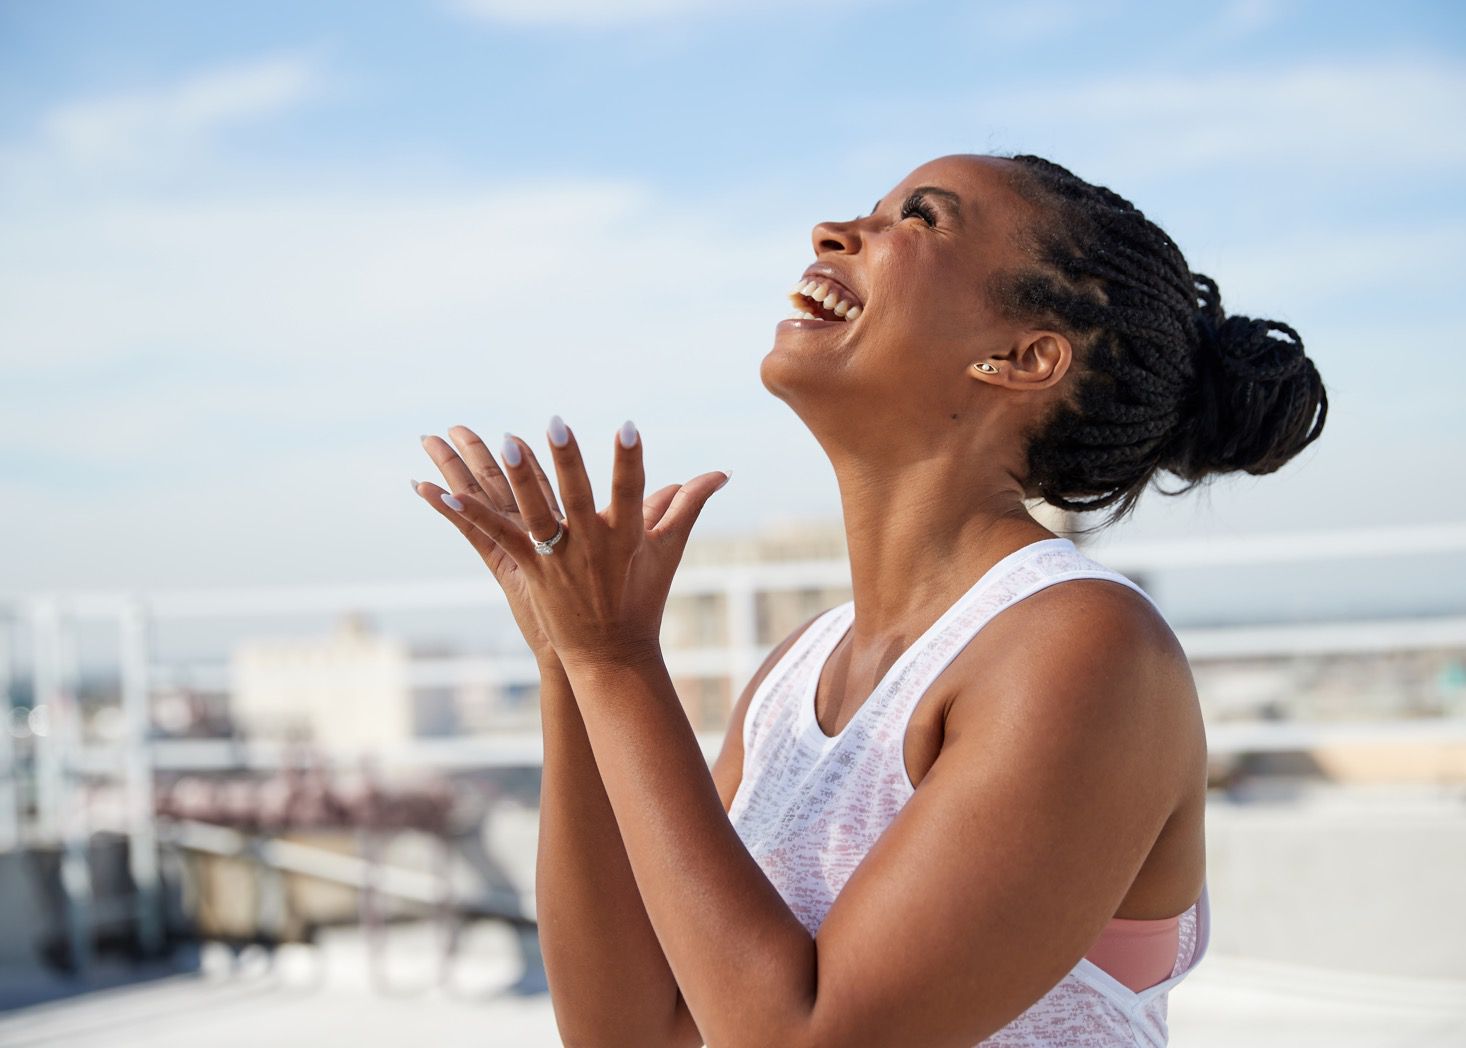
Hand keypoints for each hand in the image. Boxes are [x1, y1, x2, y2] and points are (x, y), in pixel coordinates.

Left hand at [432, 417, 728, 670]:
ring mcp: (560, 560)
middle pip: (578, 497)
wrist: (612, 654)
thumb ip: (689, 504)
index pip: (632, 491)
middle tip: (556, 423)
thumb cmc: (643, 597)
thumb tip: (721, 472)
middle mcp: (592, 546)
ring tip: (507, 444)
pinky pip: (500, 538)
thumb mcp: (667, 549)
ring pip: (538, 514)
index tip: (629, 428)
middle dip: (568, 461)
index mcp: (627, 537)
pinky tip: (447, 493)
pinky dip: (473, 516)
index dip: (630, 461)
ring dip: (522, 480)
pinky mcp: (533, 571)